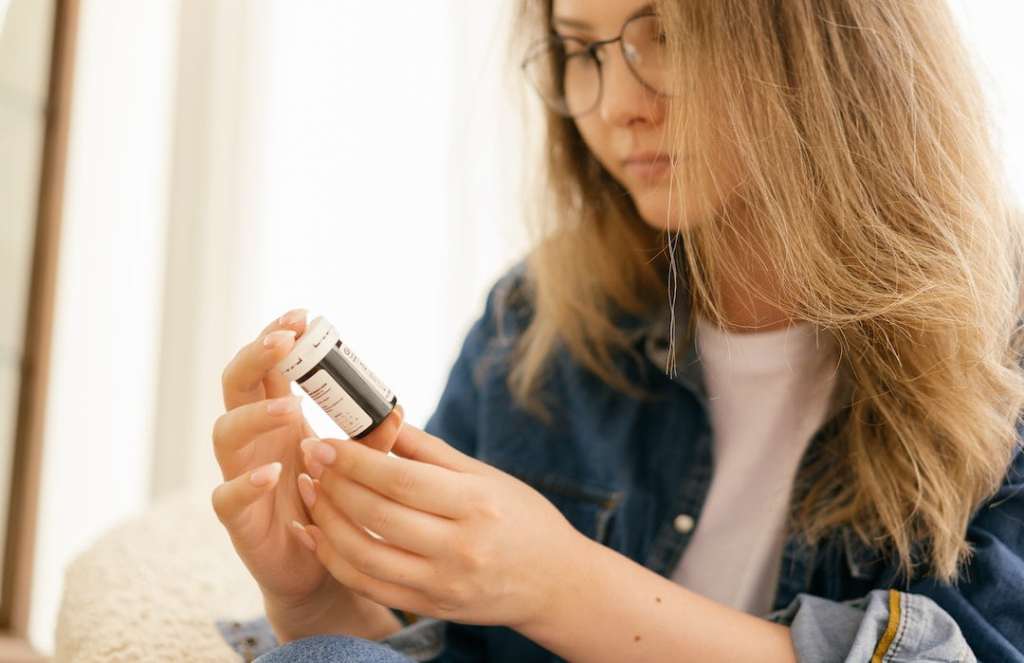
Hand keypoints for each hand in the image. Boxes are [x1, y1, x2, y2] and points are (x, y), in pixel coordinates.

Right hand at [211, 308, 404, 636]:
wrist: (318, 572)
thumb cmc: (333, 507)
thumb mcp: (358, 468)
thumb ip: (372, 441)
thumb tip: (397, 410)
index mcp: (279, 419)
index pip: (268, 366)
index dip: (276, 337)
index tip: (301, 316)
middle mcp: (254, 441)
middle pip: (236, 385)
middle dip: (256, 357)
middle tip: (284, 341)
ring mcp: (240, 476)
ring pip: (225, 433)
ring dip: (255, 414)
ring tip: (289, 406)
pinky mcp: (239, 520)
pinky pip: (226, 497)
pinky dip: (245, 483)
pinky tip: (271, 473)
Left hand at [293, 423, 587, 629]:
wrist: (555, 582)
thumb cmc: (523, 518)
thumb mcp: (486, 476)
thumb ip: (430, 451)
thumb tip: (381, 418)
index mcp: (477, 505)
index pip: (401, 481)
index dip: (355, 460)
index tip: (325, 440)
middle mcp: (460, 548)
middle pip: (378, 514)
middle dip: (333, 483)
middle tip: (309, 455)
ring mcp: (443, 584)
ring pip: (364, 554)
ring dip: (326, 520)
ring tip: (310, 490)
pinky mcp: (430, 607)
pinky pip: (368, 585)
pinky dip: (335, 558)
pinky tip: (318, 532)